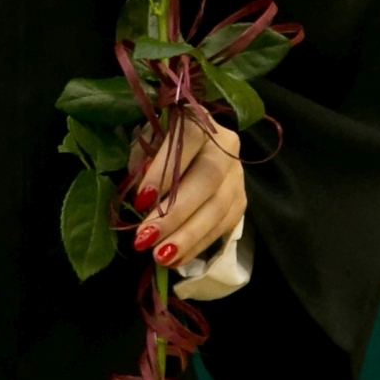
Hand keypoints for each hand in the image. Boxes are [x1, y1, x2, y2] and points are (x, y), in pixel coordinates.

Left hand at [131, 111, 245, 270]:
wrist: (196, 146)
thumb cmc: (162, 141)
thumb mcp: (148, 139)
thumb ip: (144, 160)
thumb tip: (143, 197)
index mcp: (199, 119)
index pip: (186, 142)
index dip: (164, 172)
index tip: (140, 200)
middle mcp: (225, 146)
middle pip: (206, 181)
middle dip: (175, 214)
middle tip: (145, 238)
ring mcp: (237, 175)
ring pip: (218, 209)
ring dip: (187, 237)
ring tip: (160, 257)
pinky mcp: (240, 201)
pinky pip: (222, 227)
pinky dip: (197, 246)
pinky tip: (176, 260)